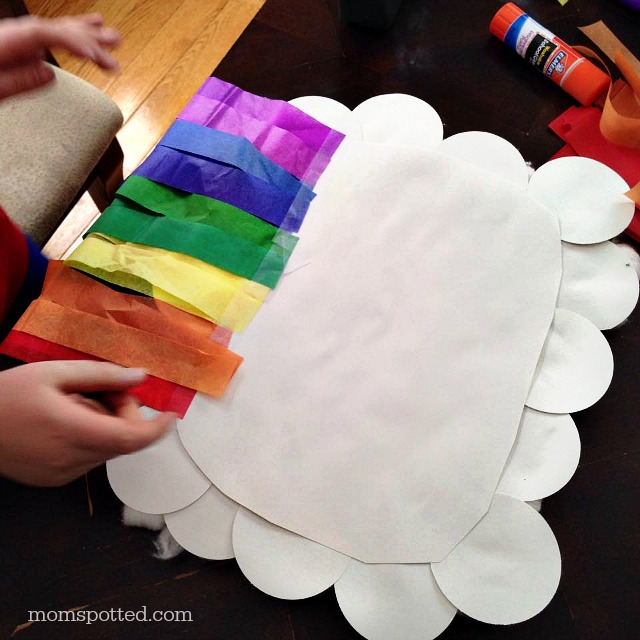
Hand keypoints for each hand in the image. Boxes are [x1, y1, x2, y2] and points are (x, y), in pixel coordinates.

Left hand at [0, 13, 119, 98]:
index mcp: (7, 42)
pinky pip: (47, 35)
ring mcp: (15, 39)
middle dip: (88, 36)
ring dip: (84, 32)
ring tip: (110, 34)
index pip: (47, 34)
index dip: (76, 42)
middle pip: (56, 28)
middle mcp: (13, 35)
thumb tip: (49, 73)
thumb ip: (19, 81)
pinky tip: (81, 33)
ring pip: (54, 29)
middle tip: (116, 46)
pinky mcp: (16, 47)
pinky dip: (68, 34)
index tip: (98, 56)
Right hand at [0, 361, 173, 486]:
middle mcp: (72, 460)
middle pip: (123, 441)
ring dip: (108, 425)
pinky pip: (90, 458)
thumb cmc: (8, 395)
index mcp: (72, 431)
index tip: (172, 414)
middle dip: (126, 413)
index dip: (157, 428)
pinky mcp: (55, 480)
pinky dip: (92, 438)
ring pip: (108, 449)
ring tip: (77, 402)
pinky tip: (67, 420)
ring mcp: (63, 475)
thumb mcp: (54, 372)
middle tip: (107, 388)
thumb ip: (102, 376)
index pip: (132, 438)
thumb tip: (141, 377)